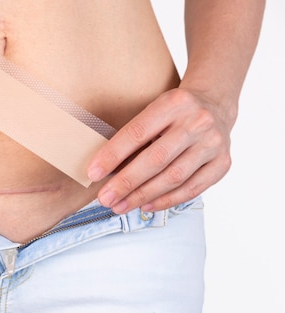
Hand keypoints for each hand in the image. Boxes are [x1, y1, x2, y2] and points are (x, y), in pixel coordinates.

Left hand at [87, 87, 234, 213]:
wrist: (215, 105)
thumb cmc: (172, 113)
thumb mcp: (154, 112)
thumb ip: (133, 138)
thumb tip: (103, 172)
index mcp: (174, 103)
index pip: (137, 133)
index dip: (112, 155)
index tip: (93, 174)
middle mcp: (197, 122)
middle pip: (156, 159)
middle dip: (126, 183)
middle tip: (104, 199)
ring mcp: (213, 143)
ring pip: (173, 177)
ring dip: (142, 196)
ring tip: (120, 206)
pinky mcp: (223, 163)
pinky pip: (192, 189)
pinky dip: (166, 200)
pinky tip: (145, 206)